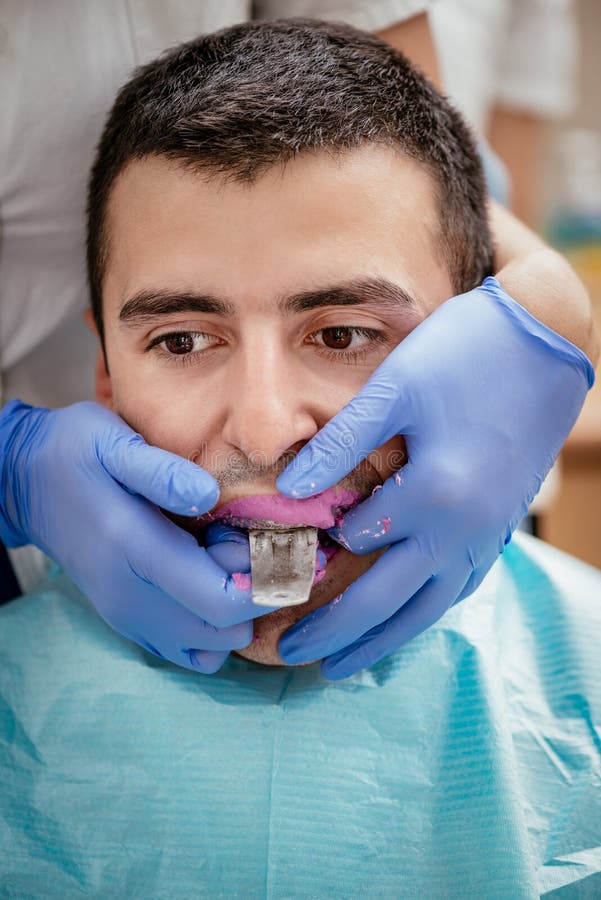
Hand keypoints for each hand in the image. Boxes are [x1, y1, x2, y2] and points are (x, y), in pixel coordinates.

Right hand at [0, 401, 270, 672]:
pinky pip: (190, 651)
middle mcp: (132, 597)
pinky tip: (210, 583)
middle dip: (258, 592)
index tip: (279, 540)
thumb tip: (210, 495)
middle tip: (254, 543)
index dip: (265, 580)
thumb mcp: (113, 442)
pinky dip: (215, 627)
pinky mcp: (129, 622)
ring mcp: (128, 616)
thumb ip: (161, 471)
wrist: (26, 483)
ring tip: (228, 560)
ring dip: (238, 609)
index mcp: (135, 550)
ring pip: (213, 646)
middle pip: (226, 629)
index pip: (221, 599)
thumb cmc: (75, 453)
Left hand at [275, 277, 594, 678]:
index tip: (271, 570)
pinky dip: (424, 613)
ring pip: (428, 609)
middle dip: (336, 630)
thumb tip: (290, 490)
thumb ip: (341, 442)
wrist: (547, 344)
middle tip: (291, 652)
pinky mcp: (502, 530)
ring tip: (342, 666)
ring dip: (382, 640)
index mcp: (435, 493)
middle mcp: (464, 529)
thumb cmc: (467, 354)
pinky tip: (406, 619)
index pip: (357, 541)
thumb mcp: (397, 386)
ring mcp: (488, 536)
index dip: (312, 553)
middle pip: (388, 599)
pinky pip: (459, 589)